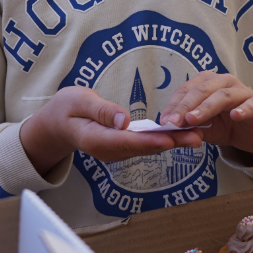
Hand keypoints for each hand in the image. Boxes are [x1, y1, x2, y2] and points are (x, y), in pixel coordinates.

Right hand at [20, 86, 202, 175]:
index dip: (152, 140)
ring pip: (147, 147)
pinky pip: (144, 144)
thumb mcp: (77, 101)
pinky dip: (162, 139)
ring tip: (197, 134)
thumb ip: (100, 110)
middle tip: (198, 137)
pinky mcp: (120, 147)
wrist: (54, 125)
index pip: (128, 141)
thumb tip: (123, 120)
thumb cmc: (64, 108)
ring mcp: (114, 151)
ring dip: (172, 142)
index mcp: (95, 139)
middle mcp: (108, 150)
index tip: (173, 137)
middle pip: (143, 148)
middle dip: (171, 143)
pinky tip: (181, 133)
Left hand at [159, 73, 252, 157]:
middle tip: (175, 122)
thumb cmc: (224, 124)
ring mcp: (241, 91)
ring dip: (206, 107)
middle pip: (202, 90)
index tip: (164, 121)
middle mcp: (223, 81)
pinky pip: (249, 105)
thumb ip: (190, 127)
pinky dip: (242, 109)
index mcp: (207, 83)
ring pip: (222, 95)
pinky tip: (235, 115)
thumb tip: (170, 131)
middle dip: (186, 106)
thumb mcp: (204, 128)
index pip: (186, 90)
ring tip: (193, 119)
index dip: (174, 105)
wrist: (252, 132)